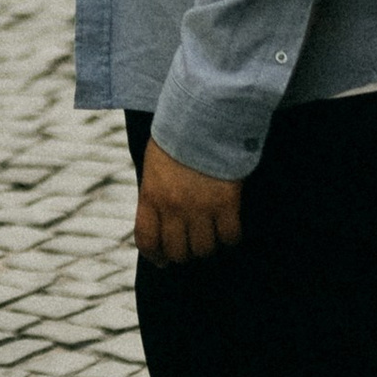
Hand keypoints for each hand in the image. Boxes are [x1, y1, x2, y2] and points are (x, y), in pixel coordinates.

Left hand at [134, 139, 242, 265]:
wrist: (205, 115)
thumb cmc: (178, 136)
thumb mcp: (154, 165)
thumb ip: (154, 194)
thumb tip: (159, 220)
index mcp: (151, 196)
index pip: (146, 240)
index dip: (155, 256)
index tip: (162, 260)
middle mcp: (173, 207)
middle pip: (178, 252)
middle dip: (184, 253)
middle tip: (191, 244)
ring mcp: (201, 207)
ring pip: (205, 249)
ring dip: (208, 245)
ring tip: (210, 233)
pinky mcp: (227, 202)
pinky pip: (230, 236)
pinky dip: (230, 236)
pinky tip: (229, 226)